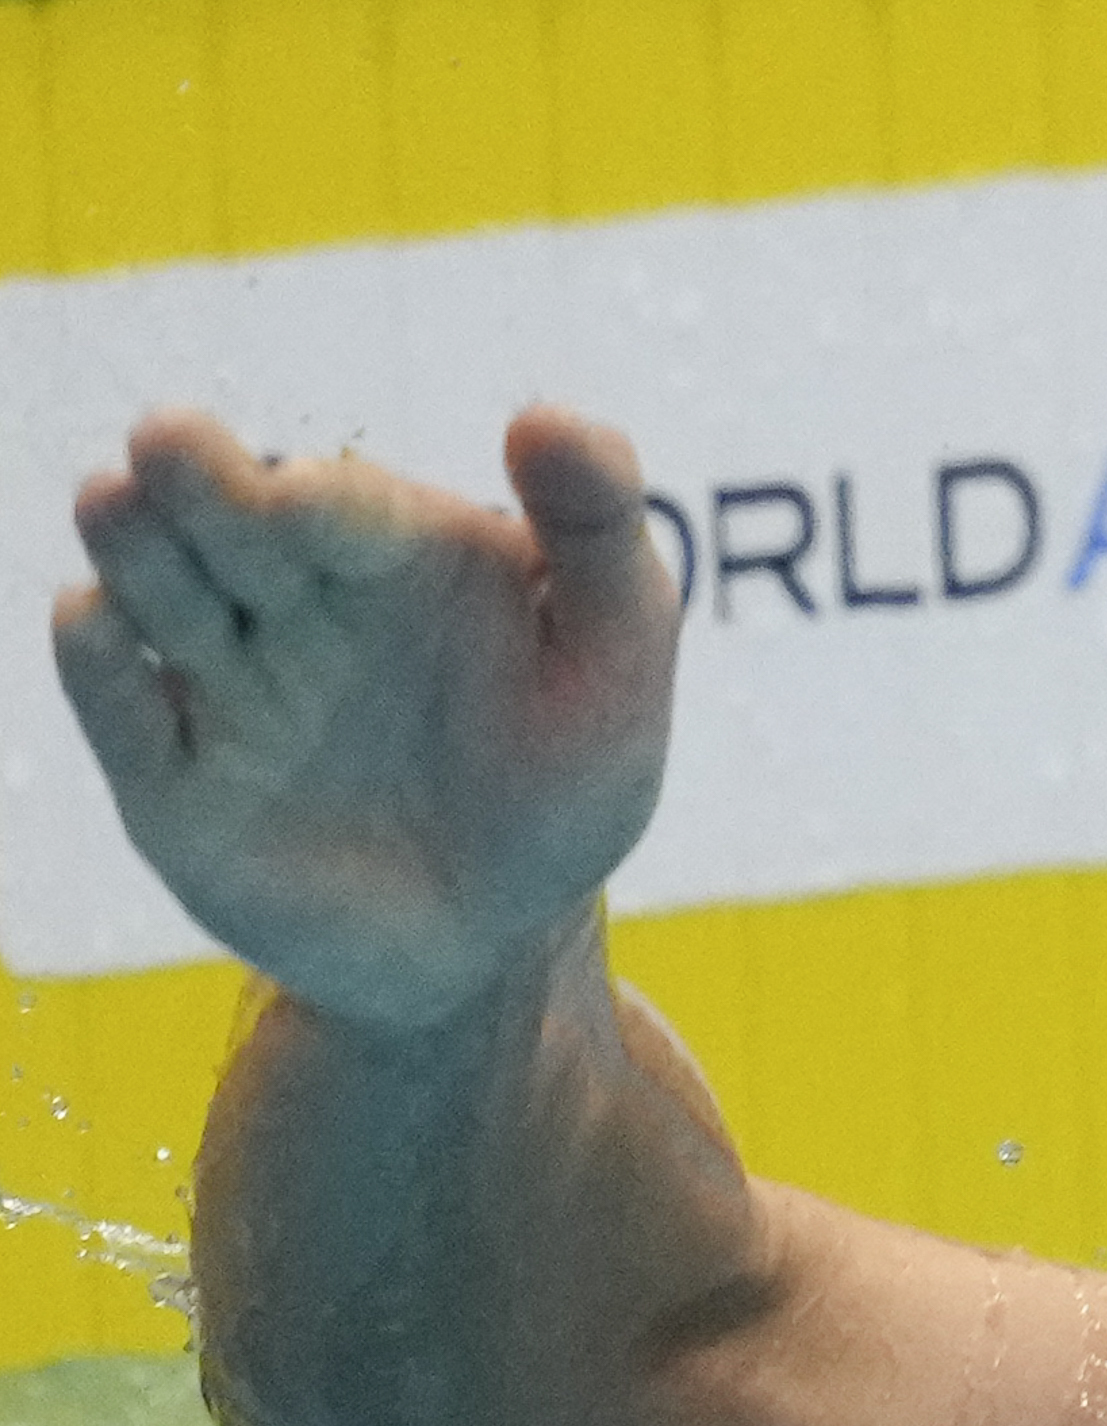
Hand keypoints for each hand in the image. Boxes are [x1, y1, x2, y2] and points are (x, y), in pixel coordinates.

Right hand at [52, 407, 679, 1028]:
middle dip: (198, 479)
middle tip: (172, 451)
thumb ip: (602, 535)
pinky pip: (116, 704)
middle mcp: (287, 595)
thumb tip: (542, 415)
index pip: (342, 505)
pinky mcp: (167, 774)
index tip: (304, 509)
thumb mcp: (618, 662)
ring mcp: (220, 680)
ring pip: (151, 588)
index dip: (321, 502)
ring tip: (115, 503)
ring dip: (134, 545)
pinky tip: (97, 627)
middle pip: (223, 518)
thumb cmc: (563, 782)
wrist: (496, 938)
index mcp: (390, 549)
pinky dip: (97, 663)